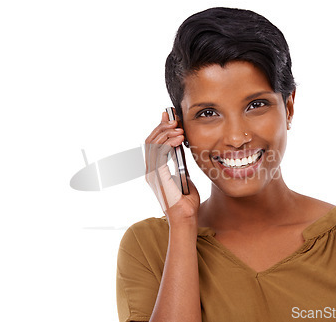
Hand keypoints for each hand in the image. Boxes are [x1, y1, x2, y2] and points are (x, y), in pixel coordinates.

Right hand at [144, 109, 199, 226]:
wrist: (185, 218)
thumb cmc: (186, 201)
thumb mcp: (184, 176)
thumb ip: (179, 164)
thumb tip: (181, 149)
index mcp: (154, 170)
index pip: (152, 143)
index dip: (160, 128)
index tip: (170, 117)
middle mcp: (149, 171)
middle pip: (150, 141)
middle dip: (162, 127)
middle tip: (175, 119)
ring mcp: (151, 174)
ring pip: (153, 145)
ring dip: (166, 133)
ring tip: (178, 128)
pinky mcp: (157, 176)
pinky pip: (159, 154)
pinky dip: (168, 143)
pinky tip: (178, 139)